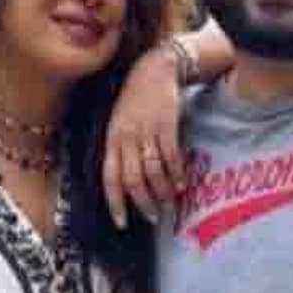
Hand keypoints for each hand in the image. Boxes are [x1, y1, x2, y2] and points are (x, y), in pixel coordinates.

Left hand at [103, 44, 185, 228]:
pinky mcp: (166, 125)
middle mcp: (127, 138)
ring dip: (162, 192)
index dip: (115, 203)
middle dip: (143, 202)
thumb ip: (121, 149)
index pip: (110, 178)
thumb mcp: (120, 123)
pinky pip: (171, 157)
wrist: (154, 70)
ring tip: (169, 203)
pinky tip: (181, 184)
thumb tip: (128, 182)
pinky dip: (177, 174)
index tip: (122, 222)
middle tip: (153, 216)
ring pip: (152, 171)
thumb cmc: (136, 100)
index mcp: (112, 140)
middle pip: (133, 179)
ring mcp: (146, 132)